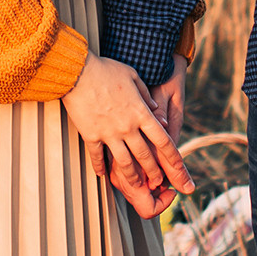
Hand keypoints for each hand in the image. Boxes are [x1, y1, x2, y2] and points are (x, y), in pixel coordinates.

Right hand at [63, 54, 190, 219]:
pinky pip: (98, 157)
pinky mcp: (91, 135)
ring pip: (124, 163)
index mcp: (141, 112)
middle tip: (158, 182)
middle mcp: (128, 127)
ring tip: (136, 185)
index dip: (173, 158)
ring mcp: (109, 133)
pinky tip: (103, 174)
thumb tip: (155, 107)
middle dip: (154, 172)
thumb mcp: (133, 76)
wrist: (78, 72)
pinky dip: (101, 167)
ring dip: (132, 176)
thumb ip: (146, 94)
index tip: (178, 170)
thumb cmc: (106, 70)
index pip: (163, 140)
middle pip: (145, 156)